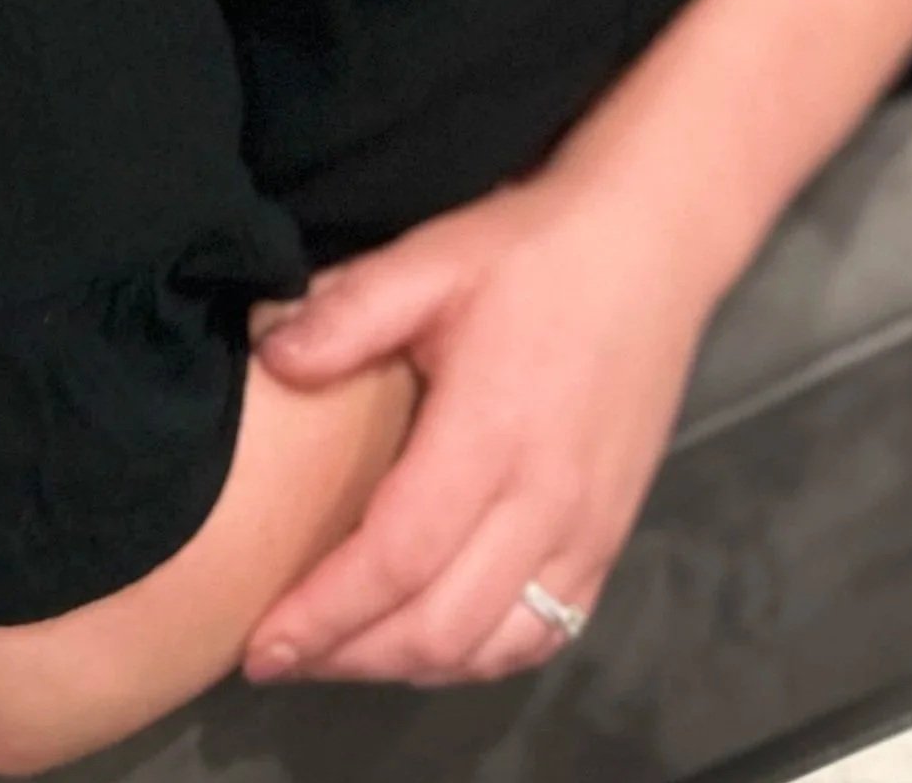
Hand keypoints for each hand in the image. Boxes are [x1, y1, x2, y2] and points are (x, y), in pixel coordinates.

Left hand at [237, 166, 718, 688]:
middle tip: (281, 656)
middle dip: (350, 655)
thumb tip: (269, 358)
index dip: (326, 613)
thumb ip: (349, 312)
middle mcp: (545, 502)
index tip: (263, 644)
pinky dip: (480, 657)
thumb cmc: (532, 250)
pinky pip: (546, 633)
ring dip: (409, 665)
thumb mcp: (432, 259)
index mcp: (491, 434)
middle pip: (440, 625)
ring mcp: (587, 530)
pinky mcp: (610, 538)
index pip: (397, 558)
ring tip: (343, 652)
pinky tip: (433, 641)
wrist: (648, 245)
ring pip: (493, 646)